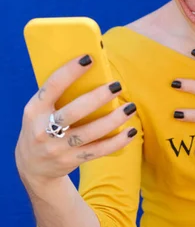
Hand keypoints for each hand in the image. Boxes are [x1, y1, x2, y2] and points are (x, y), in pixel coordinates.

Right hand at [15, 55, 137, 186]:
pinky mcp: (71, 160)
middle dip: (98, 97)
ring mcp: (58, 148)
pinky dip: (117, 142)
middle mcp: (43, 130)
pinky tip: (131, 132)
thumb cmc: (41, 129)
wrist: (33, 168)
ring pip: (90, 133)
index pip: (52, 86)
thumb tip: (92, 73)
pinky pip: (98, 151)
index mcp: (34, 110)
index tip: (89, 58)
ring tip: (130, 108)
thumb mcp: (38, 112)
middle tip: (117, 85)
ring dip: (113, 120)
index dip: (70, 71)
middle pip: (74, 112)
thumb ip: (56, 96)